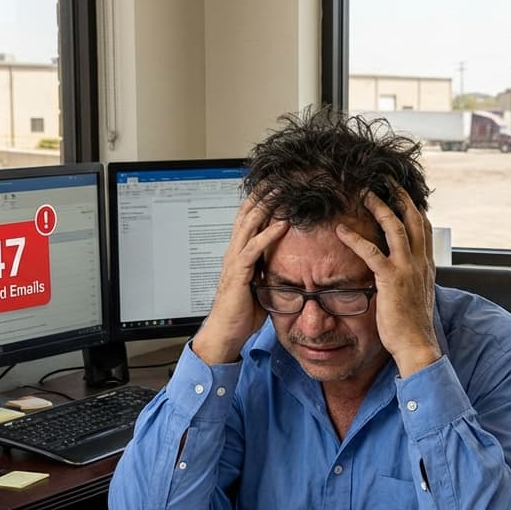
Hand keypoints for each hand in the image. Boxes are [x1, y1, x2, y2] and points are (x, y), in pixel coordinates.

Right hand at [192, 191, 288, 364]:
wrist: (225, 332)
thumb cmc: (242, 312)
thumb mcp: (259, 284)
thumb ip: (267, 269)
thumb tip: (285, 263)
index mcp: (238, 253)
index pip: (247, 219)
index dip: (259, 200)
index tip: (274, 185)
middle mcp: (234, 252)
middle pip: (246, 214)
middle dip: (262, 194)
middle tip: (278, 177)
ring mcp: (234, 261)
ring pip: (248, 225)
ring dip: (266, 207)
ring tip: (281, 191)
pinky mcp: (238, 274)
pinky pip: (253, 249)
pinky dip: (268, 235)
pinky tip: (282, 224)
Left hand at [335, 187, 440, 376]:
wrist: (417, 344)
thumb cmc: (412, 326)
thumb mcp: (417, 296)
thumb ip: (411, 279)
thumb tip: (403, 273)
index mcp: (426, 265)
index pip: (424, 227)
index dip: (413, 208)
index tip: (403, 194)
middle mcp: (420, 262)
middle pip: (413, 218)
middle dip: (399, 196)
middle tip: (386, 181)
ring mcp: (407, 269)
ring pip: (395, 227)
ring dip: (380, 207)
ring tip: (365, 194)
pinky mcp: (390, 280)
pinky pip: (372, 252)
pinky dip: (355, 239)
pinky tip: (341, 231)